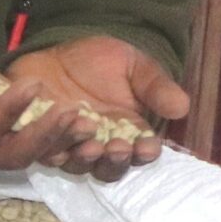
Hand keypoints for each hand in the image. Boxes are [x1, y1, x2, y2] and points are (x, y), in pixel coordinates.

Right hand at [0, 42, 82, 169]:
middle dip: (44, 134)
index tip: (32, 85)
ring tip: (88, 122)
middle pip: (12, 154)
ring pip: (32, 155)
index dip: (7, 111)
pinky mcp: (12, 143)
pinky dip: (64, 140)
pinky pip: (41, 148)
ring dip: (62, 141)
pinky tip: (88, 125)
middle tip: (72, 111)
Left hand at [7, 37, 189, 180]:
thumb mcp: (134, 66)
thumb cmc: (100, 62)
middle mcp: (101, 147)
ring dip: (85, 158)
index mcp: (129, 134)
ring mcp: (69, 147)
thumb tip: (182, 107)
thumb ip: (155, 87)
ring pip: (77, 164)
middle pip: (109, 168)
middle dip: (115, 160)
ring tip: (90, 144)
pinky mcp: (39, 140)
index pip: (141, 153)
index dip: (145, 153)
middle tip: (118, 148)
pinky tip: (55, 145)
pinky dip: (50, 150)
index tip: (147, 147)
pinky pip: (43, 152)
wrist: (56, 53)